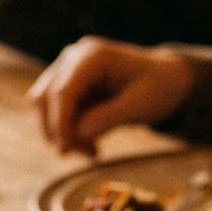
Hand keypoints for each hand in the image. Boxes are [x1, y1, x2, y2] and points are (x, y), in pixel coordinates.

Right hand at [29, 37, 193, 155]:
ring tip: (91, 150)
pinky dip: (68, 132)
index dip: (59, 122)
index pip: (61, 91)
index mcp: (92, 56)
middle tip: (88, 154)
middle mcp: (74, 59)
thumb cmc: (159, 87)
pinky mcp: (70, 87)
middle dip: (59, 130)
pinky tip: (90, 144)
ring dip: (62, 133)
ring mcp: (69, 71)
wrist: (167, 79)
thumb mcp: (140, 105)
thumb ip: (108, 118)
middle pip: (45, 98)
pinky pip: (56, 113)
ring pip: (44, 107)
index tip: (66, 149)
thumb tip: (77, 132)